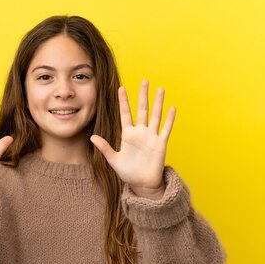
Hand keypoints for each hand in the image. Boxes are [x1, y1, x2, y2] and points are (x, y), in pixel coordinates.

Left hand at [90, 80, 175, 196]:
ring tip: (160, 89)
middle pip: (142, 110)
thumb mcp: (113, 160)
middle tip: (144, 80)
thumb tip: (92, 137)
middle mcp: (140, 132)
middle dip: (143, 95)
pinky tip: (172, 108)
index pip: (125, 114)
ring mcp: (151, 137)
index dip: (124, 101)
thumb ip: (104, 147)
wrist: (142, 184)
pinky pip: (165, 129)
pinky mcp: (160, 144)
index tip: (121, 88)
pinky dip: (169, 119)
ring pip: (156, 116)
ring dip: (158, 103)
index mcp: (128, 135)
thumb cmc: (128, 173)